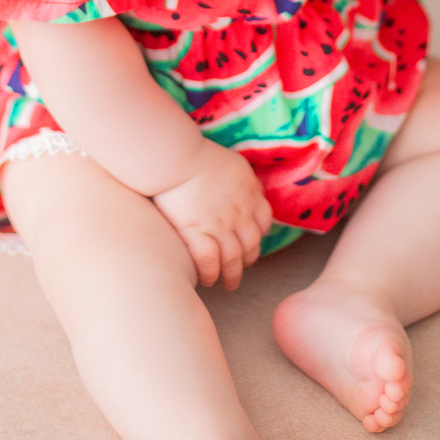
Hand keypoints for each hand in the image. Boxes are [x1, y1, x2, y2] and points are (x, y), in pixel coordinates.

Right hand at [153, 139, 272, 288]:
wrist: (176, 157)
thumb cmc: (199, 155)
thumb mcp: (234, 162)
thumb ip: (246, 179)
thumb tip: (255, 189)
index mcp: (249, 194)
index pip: (263, 221)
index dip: (258, 236)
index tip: (251, 244)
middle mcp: (240, 213)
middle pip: (251, 245)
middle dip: (247, 261)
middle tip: (240, 269)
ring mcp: (219, 225)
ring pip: (233, 259)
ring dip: (232, 275)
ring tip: (228, 284)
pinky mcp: (196, 232)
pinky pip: (209, 261)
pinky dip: (210, 273)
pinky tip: (207, 280)